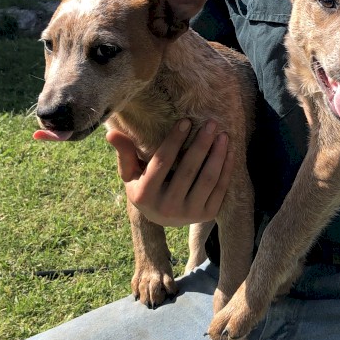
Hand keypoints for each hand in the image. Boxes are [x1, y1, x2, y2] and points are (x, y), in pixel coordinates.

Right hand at [106, 119, 233, 226]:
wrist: (162, 217)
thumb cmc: (145, 187)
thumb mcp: (131, 174)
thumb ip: (125, 154)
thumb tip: (111, 133)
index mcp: (145, 195)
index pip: (162, 162)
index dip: (175, 140)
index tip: (186, 121)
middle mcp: (167, 207)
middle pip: (188, 170)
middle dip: (201, 144)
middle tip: (210, 123)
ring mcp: (189, 214)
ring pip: (207, 179)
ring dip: (217, 155)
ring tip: (222, 135)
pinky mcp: (207, 215)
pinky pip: (220, 188)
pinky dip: (226, 168)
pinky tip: (228, 151)